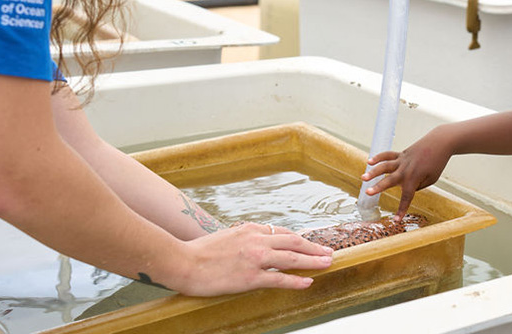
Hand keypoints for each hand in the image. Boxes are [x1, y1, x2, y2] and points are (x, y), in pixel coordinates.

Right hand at [169, 222, 333, 295]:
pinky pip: (280, 278)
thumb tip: (257, 242)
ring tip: (327, 263)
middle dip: (313, 247)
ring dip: (313, 260)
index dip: (299, 240)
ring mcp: (255, 258)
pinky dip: (297, 280)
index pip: (282, 233)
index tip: (310, 244)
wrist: (183, 262)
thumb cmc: (200, 252)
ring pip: (292, 258)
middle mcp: (256, 240)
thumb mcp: (227, 236)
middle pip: (293, 242)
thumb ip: (245, 238)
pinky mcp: (251, 277)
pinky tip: (308, 282)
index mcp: (250, 229)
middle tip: (328, 251)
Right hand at [361, 135, 451, 218]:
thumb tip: (405, 187)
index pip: (406, 197)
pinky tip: (369, 161)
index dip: (401, 210)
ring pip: (385, 166)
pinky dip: (379, 157)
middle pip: (390, 180)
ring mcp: (402, 160)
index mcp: (414, 179)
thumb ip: (417, 185)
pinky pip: (388, 155)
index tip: (396, 220)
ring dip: (373, 172)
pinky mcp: (401, 154)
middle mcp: (406, 170)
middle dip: (378, 187)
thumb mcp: (431, 179)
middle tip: (367, 193)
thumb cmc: (437, 163)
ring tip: (363, 177)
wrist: (440, 143)